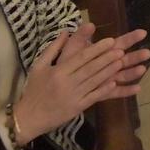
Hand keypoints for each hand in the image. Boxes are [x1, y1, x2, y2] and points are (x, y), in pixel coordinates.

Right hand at [13, 23, 149, 142]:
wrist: (28, 117)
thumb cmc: (34, 90)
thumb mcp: (39, 66)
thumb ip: (53, 48)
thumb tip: (66, 31)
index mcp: (59, 71)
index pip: (81, 57)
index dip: (97, 49)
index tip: (110, 41)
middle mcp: (67, 82)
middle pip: (91, 68)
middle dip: (107, 58)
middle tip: (121, 50)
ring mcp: (73, 96)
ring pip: (94, 81)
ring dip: (109, 71)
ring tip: (121, 62)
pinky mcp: (77, 108)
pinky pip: (93, 97)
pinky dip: (104, 89)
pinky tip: (114, 82)